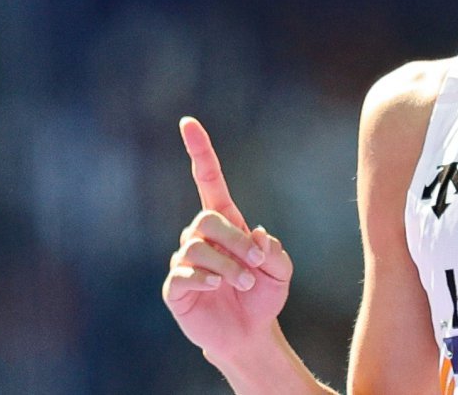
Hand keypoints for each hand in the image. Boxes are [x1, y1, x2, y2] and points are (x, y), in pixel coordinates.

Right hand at [163, 117, 293, 361]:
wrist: (250, 334)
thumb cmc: (264, 295)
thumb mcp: (282, 270)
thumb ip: (275, 250)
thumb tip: (254, 233)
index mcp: (226, 221)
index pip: (208, 179)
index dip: (199, 151)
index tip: (188, 122)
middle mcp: (200, 236)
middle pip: (206, 218)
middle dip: (234, 239)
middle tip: (255, 261)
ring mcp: (185, 261)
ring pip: (197, 248)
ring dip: (227, 266)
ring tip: (244, 283)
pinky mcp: (175, 287)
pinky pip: (183, 275)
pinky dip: (205, 280)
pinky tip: (216, 290)